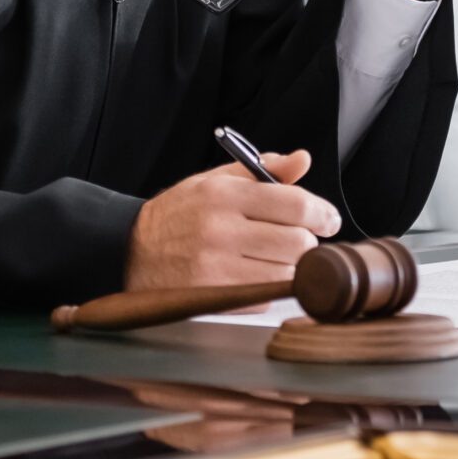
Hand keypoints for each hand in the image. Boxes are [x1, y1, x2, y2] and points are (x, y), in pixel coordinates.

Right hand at [124, 148, 340, 289]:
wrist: (129, 252)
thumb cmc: (179, 214)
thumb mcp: (215, 181)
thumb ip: (263, 169)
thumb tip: (303, 160)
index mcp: (224, 195)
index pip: (295, 204)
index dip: (322, 213)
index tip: (329, 220)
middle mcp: (220, 231)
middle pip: (298, 242)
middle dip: (306, 241)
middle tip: (296, 239)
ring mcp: (215, 267)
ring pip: (286, 272)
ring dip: (290, 267)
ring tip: (272, 257)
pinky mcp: (212, 298)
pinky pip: (264, 296)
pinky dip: (267, 287)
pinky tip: (252, 274)